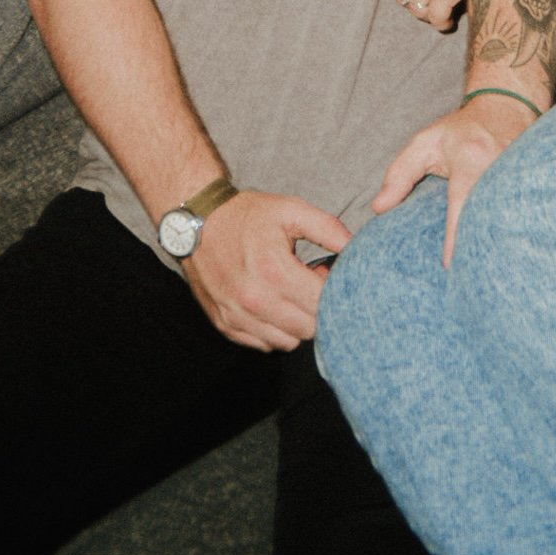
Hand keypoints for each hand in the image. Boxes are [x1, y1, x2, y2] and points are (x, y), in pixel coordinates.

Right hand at [187, 190, 350, 351]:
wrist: (197, 222)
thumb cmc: (248, 215)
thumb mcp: (291, 210)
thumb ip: (329, 228)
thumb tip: (358, 248)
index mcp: (275, 270)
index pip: (323, 304)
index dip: (334, 291)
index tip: (326, 273)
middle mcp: (255, 300)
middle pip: (309, 328)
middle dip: (319, 309)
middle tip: (310, 283)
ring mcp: (238, 316)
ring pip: (289, 342)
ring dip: (297, 322)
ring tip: (291, 293)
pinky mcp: (226, 325)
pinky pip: (264, 344)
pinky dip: (275, 330)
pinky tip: (272, 303)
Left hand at [373, 94, 538, 265]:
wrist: (506, 108)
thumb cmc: (460, 131)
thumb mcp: (424, 143)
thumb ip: (399, 174)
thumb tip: (378, 207)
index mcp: (471, 157)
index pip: (462, 201)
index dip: (455, 235)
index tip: (448, 265)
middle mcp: (500, 166)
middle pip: (492, 215)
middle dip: (482, 246)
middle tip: (469, 278)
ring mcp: (522, 174)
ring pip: (512, 216)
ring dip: (501, 242)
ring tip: (489, 275)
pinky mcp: (535, 182)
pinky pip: (526, 213)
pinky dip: (516, 233)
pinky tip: (510, 257)